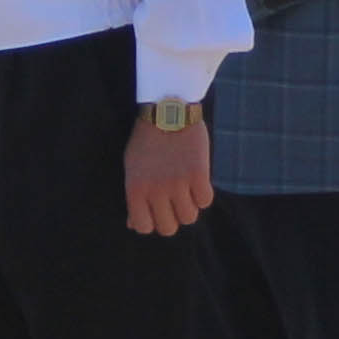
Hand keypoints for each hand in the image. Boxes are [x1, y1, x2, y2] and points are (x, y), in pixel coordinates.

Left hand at [124, 117, 213, 236]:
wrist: (168, 111)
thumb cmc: (147, 140)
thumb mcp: (132, 168)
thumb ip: (134, 197)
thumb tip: (134, 224)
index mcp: (135, 190)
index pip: (143, 227)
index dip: (152, 222)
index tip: (157, 211)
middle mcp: (156, 191)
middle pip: (168, 228)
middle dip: (172, 218)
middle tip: (174, 202)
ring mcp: (178, 184)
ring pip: (189, 217)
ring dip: (189, 207)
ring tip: (187, 191)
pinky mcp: (198, 174)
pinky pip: (205, 201)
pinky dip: (203, 194)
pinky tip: (198, 182)